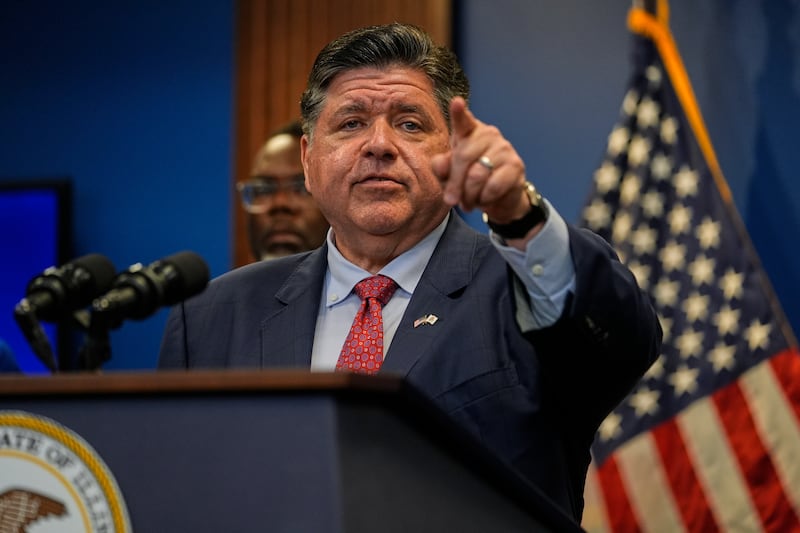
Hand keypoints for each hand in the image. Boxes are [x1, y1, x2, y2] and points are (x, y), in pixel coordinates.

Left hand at [431, 97, 530, 223]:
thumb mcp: (450, 175)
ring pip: (477, 175)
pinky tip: (485, 199)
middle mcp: (488, 135)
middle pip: (463, 157)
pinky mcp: (516, 166)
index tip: (456, 102)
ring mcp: (504, 148)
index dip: (459, 112)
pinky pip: (493, 186)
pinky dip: (484, 199)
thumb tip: (440, 165)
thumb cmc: (470, 180)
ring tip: (468, 202)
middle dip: (454, 184)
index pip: (463, 121)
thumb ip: (442, 168)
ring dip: (469, 195)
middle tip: (451, 200)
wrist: (498, 198)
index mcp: (469, 132)